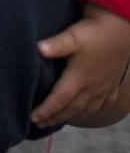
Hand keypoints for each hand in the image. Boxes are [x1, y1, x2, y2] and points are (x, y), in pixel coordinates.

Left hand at [32, 3, 129, 126]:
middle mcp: (92, 87)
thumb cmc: (93, 32)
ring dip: (69, 116)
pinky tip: (84, 111)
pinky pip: (100, 104)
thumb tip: (39, 48)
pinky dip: (89, 111)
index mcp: (79, 78)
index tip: (32, 118)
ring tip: (55, 120)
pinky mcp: (112, 84)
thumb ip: (56, 45)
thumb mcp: (72, 37)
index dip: (46, 110)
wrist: (120, 28)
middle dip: (54, 118)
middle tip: (38, 124)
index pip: (59, 100)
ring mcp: (104, 87)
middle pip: (70, 109)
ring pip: (85, 109)